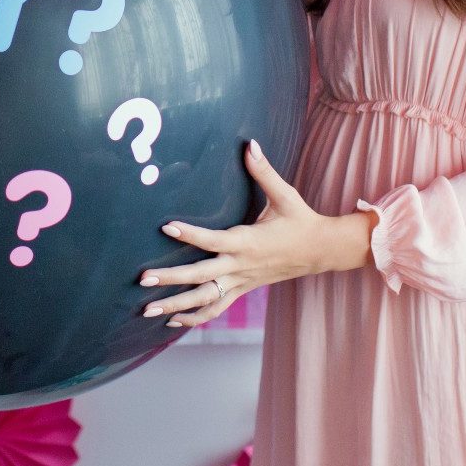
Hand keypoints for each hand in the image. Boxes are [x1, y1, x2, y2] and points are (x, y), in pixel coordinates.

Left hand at [138, 140, 375, 328]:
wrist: (323, 251)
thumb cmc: (301, 220)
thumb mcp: (285, 195)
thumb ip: (263, 171)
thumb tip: (250, 143)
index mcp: (248, 242)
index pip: (213, 240)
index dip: (190, 234)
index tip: (166, 226)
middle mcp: (241, 266)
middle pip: (201, 277)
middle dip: (170, 279)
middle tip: (143, 278)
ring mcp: (241, 282)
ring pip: (205, 300)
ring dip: (176, 307)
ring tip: (147, 310)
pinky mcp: (242, 290)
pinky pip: (216, 309)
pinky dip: (194, 318)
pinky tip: (171, 321)